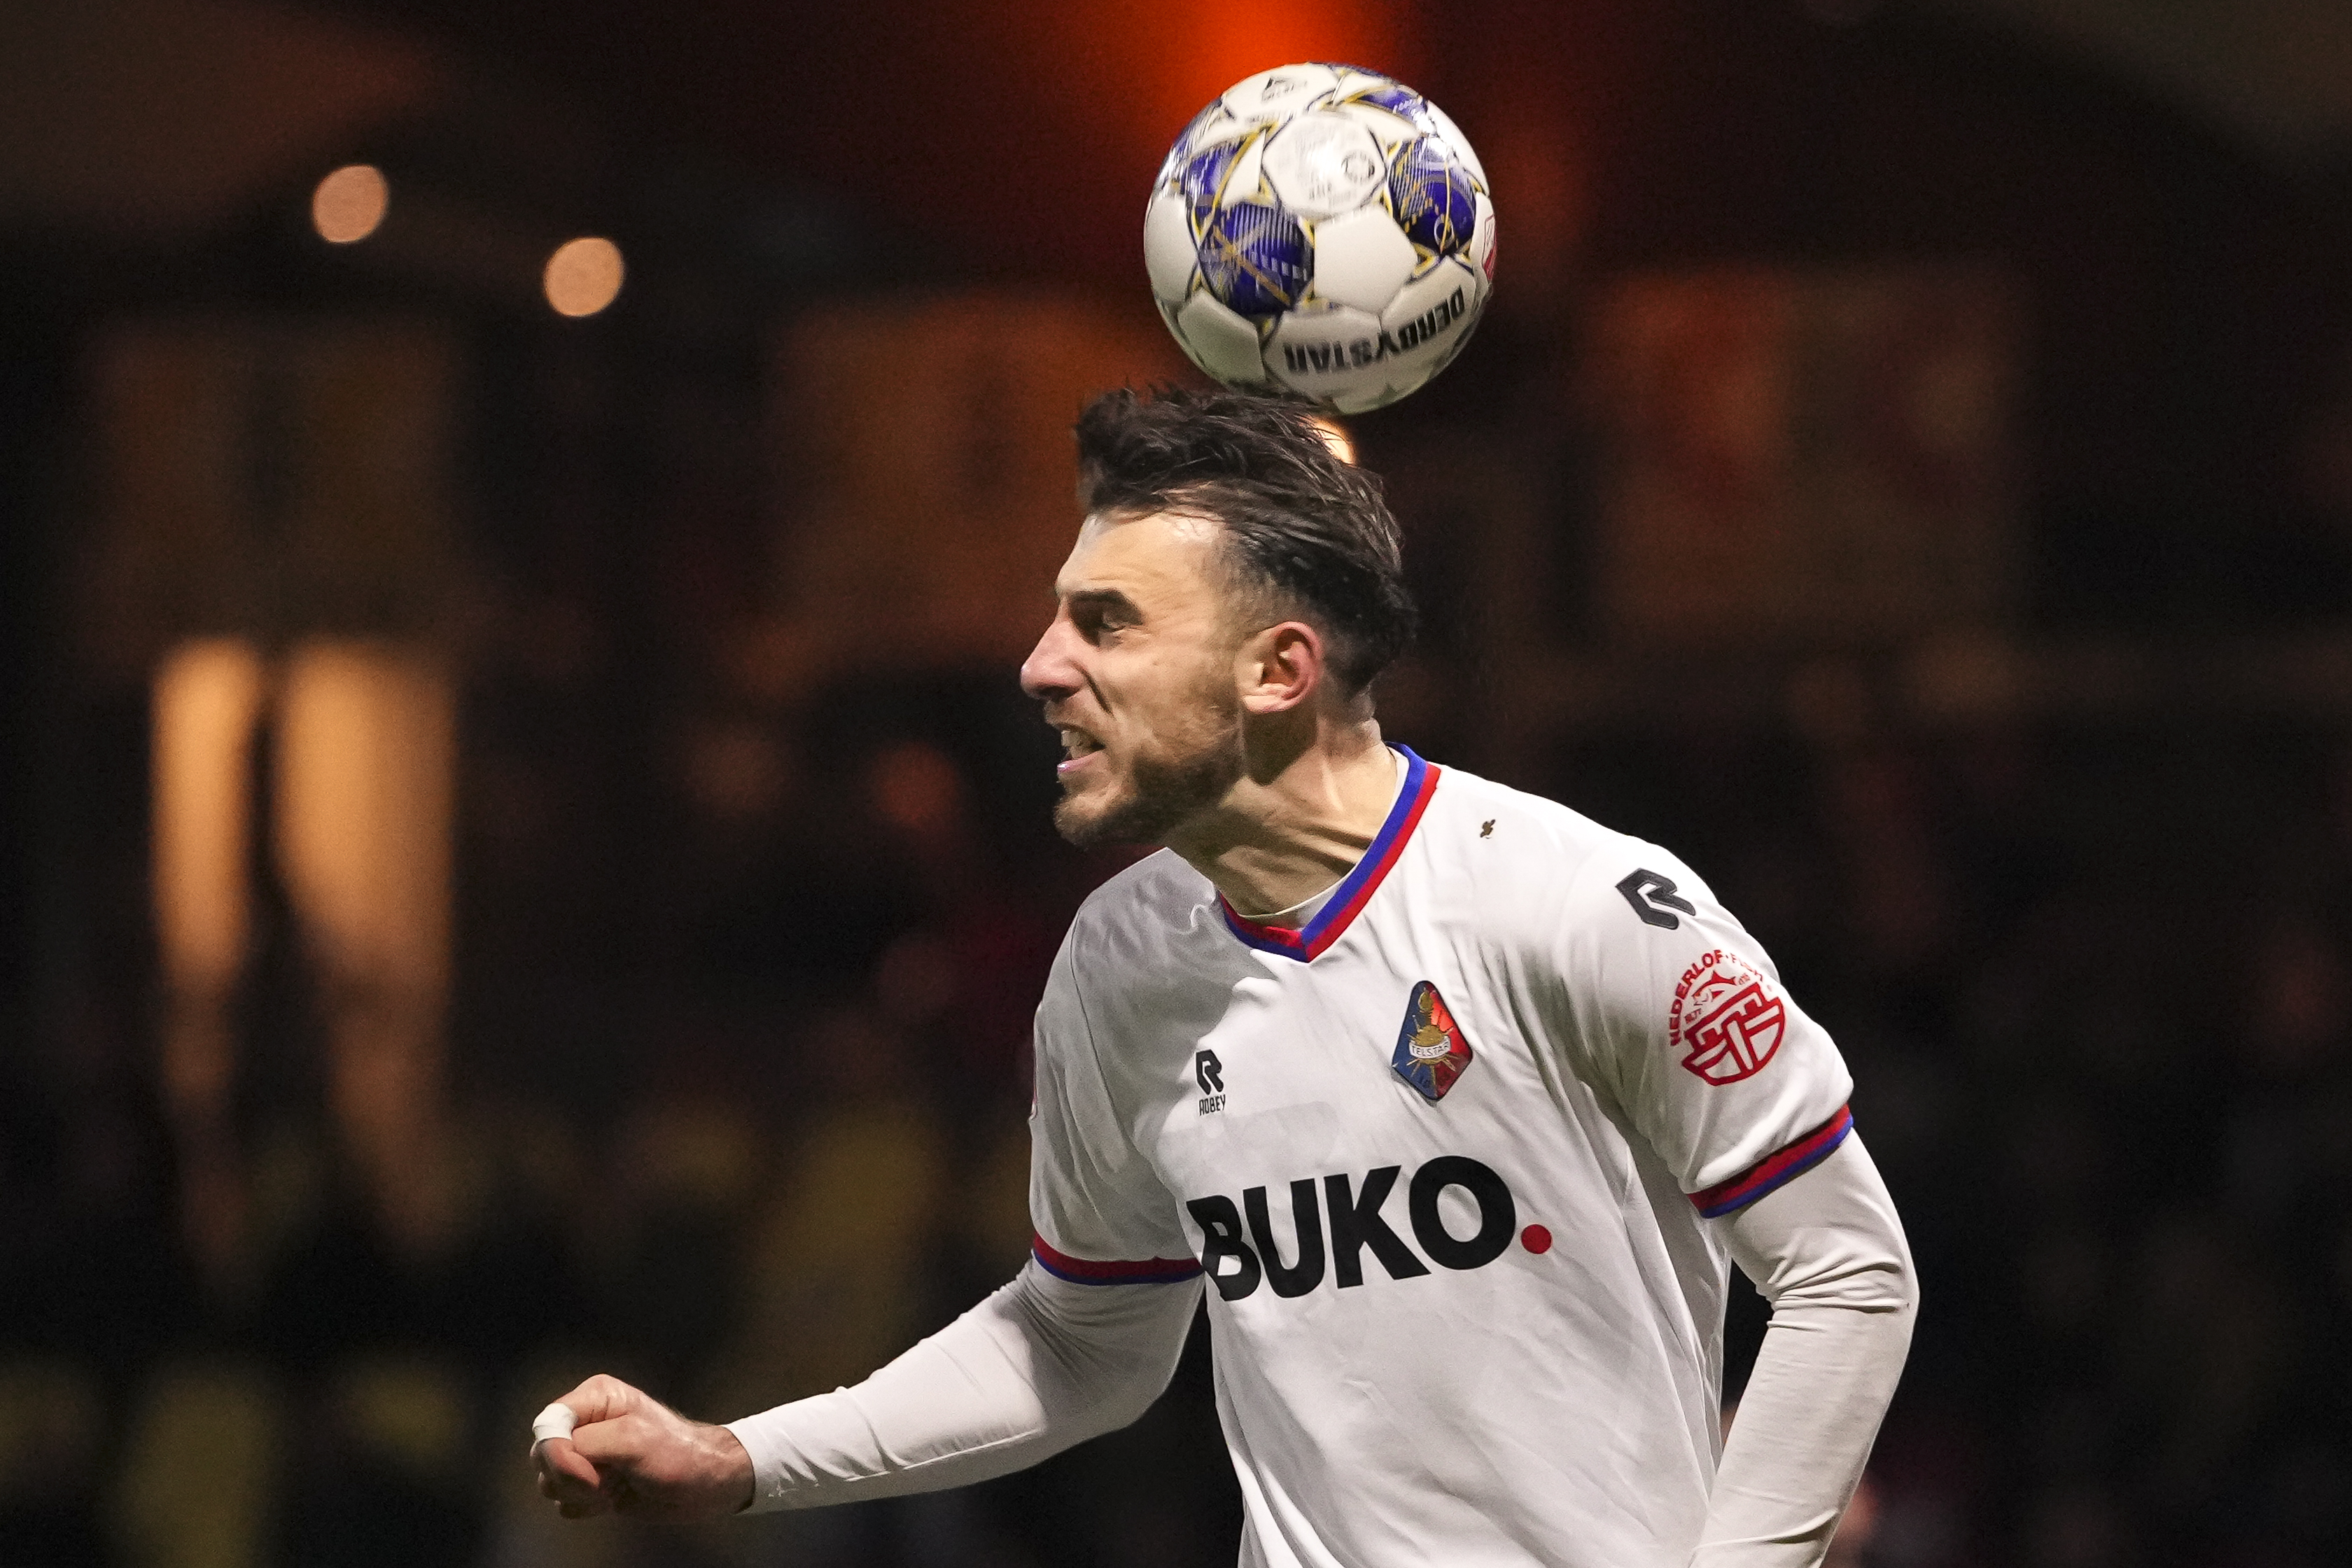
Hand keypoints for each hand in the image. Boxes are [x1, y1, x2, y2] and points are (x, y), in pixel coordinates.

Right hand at [533, 1374, 754, 1518]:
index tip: (592, 1474)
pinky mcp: (589, 1483)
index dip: (560, 1455)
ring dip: (580, 1494)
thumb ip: (583, 1444)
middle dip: (571, 1477)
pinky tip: (615, 1498)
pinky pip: (563, 1501)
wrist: (704, 1485)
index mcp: (594, 1398)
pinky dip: (586, 1507)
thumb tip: (552, 1456)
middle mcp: (585, 1422)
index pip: (548, 1425)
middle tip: (608, 1481)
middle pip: (542, 1455)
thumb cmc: (678, 1454)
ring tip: (616, 1486)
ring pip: (550, 1481)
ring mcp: (586, 1454)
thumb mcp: (632, 1440)